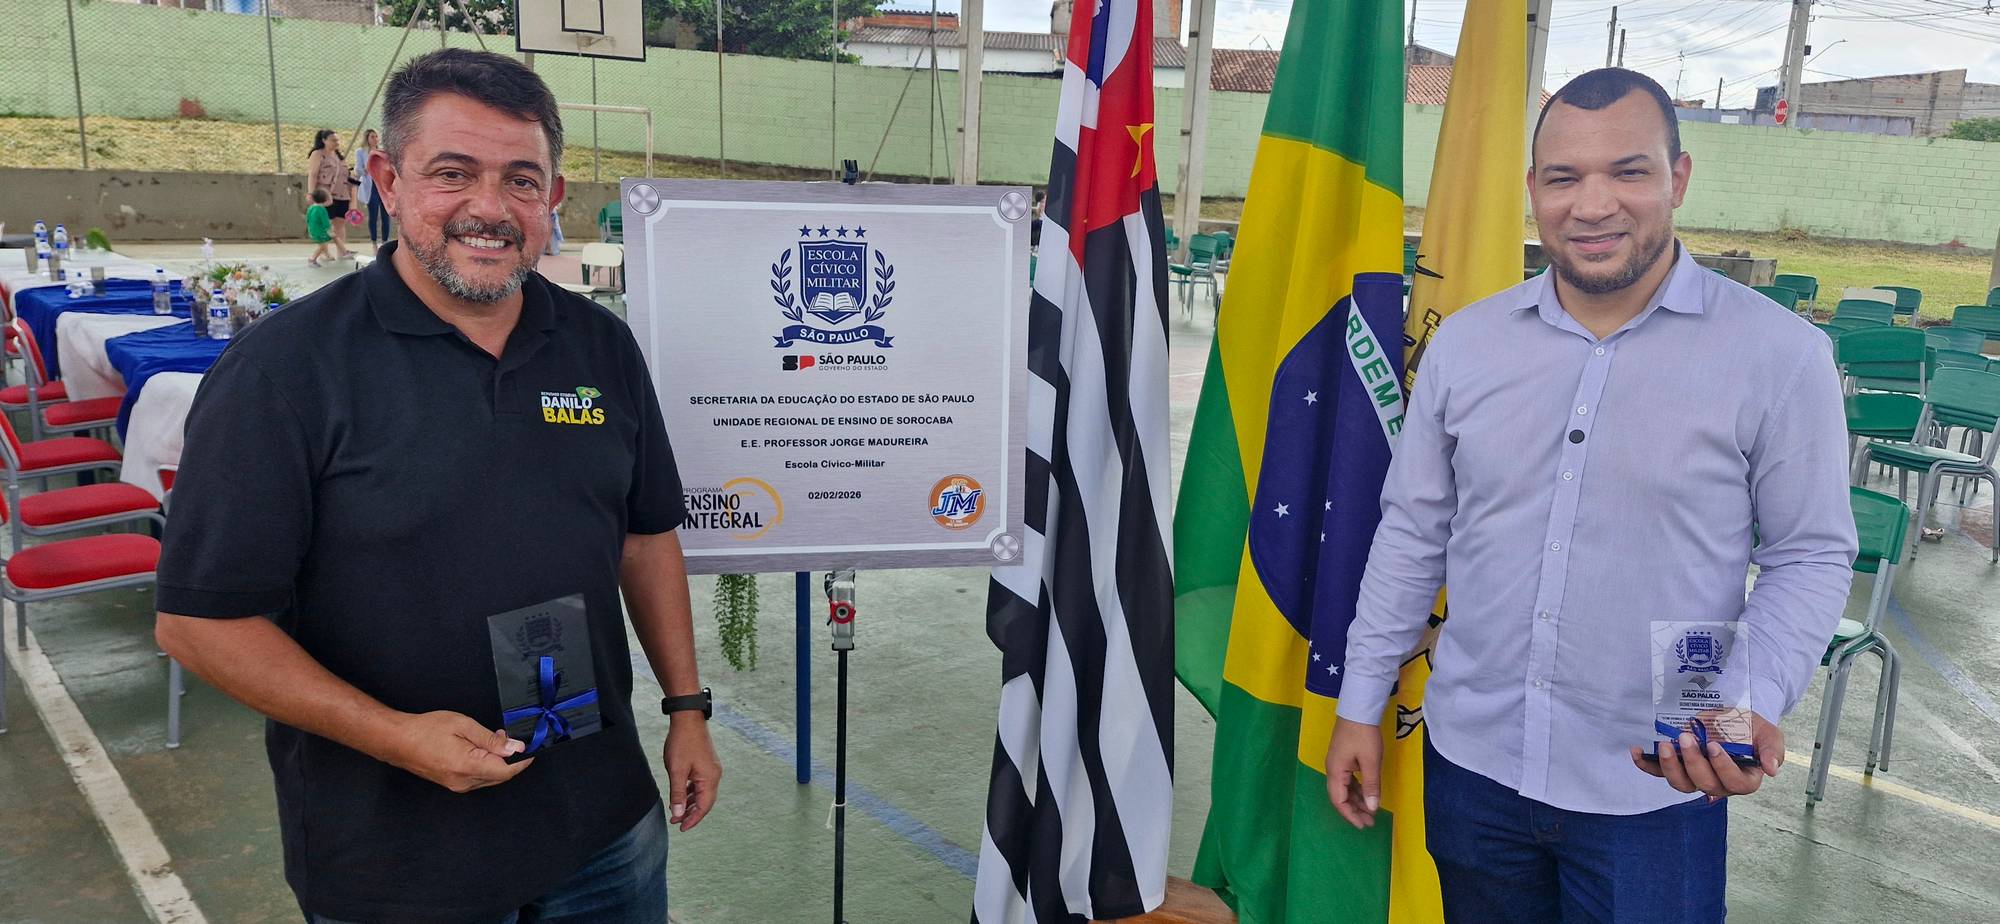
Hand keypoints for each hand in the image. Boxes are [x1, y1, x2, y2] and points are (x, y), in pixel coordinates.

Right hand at [384, 710, 530, 793]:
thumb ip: (491, 740)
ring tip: (493, 738)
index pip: (506, 771)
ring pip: (489, 778)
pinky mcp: (452, 784)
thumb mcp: (463, 726)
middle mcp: (463, 782)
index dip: (522, 761)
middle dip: (510, 758)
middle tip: (508, 737)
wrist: (398, 740)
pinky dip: (486, 765)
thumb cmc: (427, 729)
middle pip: (500, 776)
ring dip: (497, 761)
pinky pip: (478, 778)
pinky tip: (480, 749)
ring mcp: (457, 785)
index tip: (532, 749)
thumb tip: (515, 748)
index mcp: (468, 767)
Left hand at [663, 715, 721, 831]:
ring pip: (703, 793)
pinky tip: (682, 795)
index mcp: (710, 779)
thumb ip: (678, 793)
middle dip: (691, 813)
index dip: (692, 819)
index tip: (681, 828)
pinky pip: (701, 784)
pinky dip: (692, 793)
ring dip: (691, 804)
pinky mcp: (707, 764)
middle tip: (676, 822)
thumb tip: (678, 813)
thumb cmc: (682, 743)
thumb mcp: (676, 770)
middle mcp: (715, 776)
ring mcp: (712, 769)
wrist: (688, 719)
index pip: (703, 807)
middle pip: (705, 802)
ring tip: (677, 812)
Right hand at [1324, 717, 1384, 829]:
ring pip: (1345, 789)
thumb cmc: (1364, 735)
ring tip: (1371, 811)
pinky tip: (1367, 794)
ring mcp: (1337, 764)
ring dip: (1357, 800)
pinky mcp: (1343, 759)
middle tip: (1370, 821)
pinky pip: (1348, 780)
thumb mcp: (1370, 761)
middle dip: (1354, 810)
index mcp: (1335, 772)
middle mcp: (1333, 770)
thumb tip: (1372, 808)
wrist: (1358, 709)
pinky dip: (1357, 790)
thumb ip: (1371, 786)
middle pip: (1340, 796)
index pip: (1339, 800)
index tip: (1363, 825)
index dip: (1350, 815)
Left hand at [1630, 711, 1782, 800]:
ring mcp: (1696, 777)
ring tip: (1665, 745)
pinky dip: (1645, 764)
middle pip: (1705, 783)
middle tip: (1687, 737)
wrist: (1734, 720)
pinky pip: (1659, 772)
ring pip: (1681, 784)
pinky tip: (1635, 752)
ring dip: (1670, 766)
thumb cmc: (1753, 731)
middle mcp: (1719, 784)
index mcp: (1744, 779)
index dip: (1722, 767)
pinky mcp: (1677, 768)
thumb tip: (1771, 769)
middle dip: (1693, 762)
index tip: (1714, 746)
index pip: (1734, 783)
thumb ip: (1772, 750)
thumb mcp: (1769, 735)